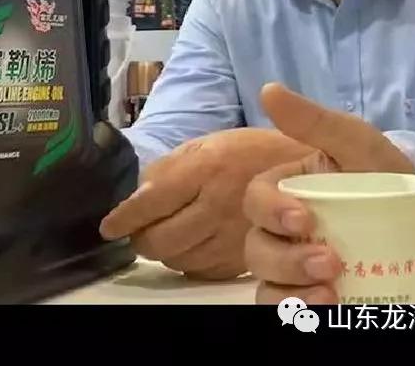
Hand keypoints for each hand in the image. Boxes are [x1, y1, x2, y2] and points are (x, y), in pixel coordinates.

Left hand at [100, 126, 311, 279]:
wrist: (306, 175)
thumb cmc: (250, 152)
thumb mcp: (208, 143)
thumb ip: (169, 167)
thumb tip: (136, 195)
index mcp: (206, 168)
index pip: (151, 201)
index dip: (124, 217)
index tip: (109, 226)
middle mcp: (217, 205)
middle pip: (159, 240)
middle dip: (140, 237)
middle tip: (139, 228)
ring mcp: (232, 237)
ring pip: (176, 259)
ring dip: (163, 249)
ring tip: (169, 232)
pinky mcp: (243, 259)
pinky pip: (199, 270)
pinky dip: (187, 260)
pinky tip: (193, 242)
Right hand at [243, 83, 414, 304]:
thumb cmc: (391, 181)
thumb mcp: (357, 144)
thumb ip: (314, 122)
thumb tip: (268, 90)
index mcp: (286, 189)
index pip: (255, 199)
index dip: (270, 211)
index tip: (304, 219)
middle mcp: (280, 230)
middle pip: (257, 247)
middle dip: (287, 259)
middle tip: (330, 262)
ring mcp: (292, 267)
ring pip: (265, 284)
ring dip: (290, 291)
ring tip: (331, 292)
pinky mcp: (309, 296)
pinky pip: (285, 309)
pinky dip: (299, 311)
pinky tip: (330, 307)